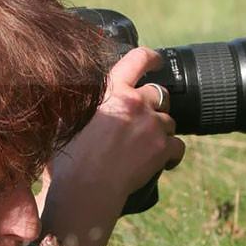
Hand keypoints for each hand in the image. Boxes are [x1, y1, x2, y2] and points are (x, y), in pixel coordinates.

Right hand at [39, 47, 185, 245]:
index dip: (151, 58)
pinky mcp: (163, 148)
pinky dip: (173, 154)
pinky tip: (164, 163)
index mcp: (112, 90)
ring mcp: (152, 125)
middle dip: (155, 105)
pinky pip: (178, 146)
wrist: (85, 187)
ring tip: (146, 147)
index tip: (156, 61)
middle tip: (143, 121)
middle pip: (159, 94)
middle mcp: (136, 102)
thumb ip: (81, 104)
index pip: (138, 59)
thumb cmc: (70, 158)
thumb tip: (74, 98)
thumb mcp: (67, 120)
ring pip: (169, 121)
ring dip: (161, 131)